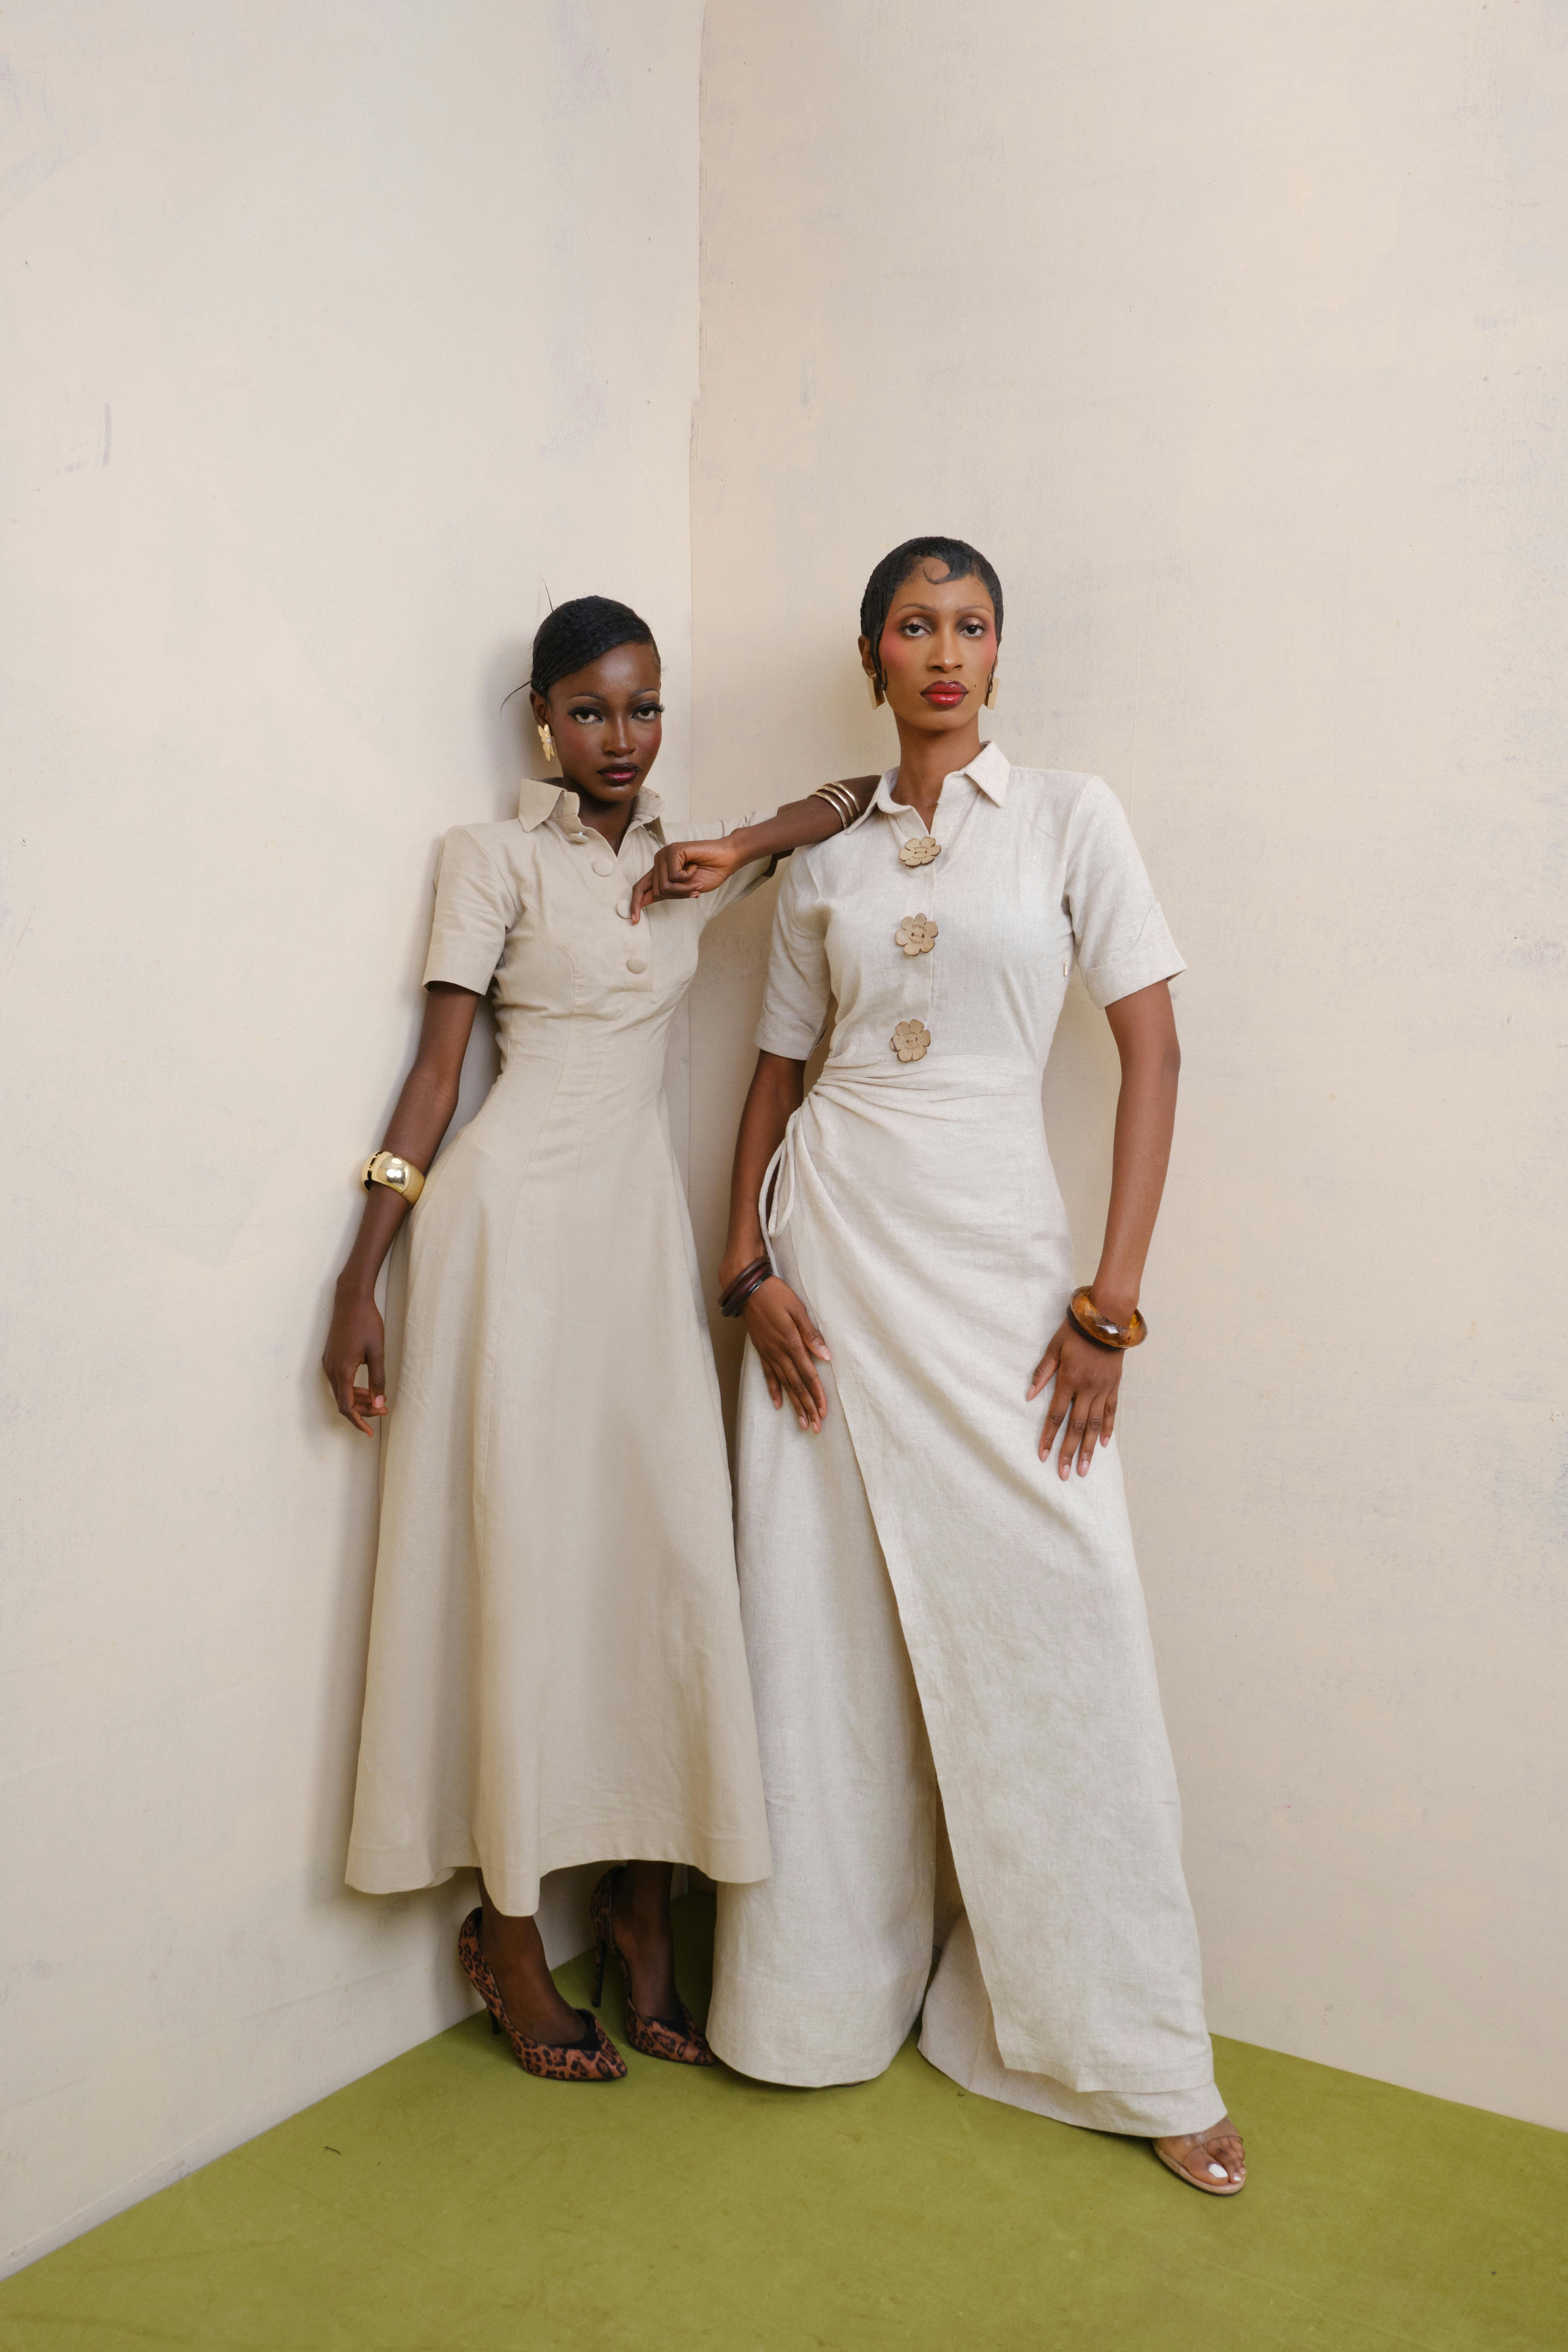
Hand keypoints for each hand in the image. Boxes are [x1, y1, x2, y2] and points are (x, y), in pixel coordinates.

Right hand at [323, 1288, 387, 1434]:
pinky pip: (339, 1380)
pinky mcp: (330, 1357)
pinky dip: (352, 1388)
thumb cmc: (366, 1323)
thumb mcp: (377, 1352)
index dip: (358, 1421)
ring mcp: (328, 1363)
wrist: (351, 1299)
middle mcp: (330, 1369)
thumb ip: (378, 1379)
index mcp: (342, 1370)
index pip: (346, 1406)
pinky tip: (367, 1387)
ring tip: (379, 1400)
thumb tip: (379, 1404)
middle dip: (363, 1410)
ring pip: (341, 1391)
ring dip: (358, 1399)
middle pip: (344, 1401)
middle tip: (384, 1410)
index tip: (370, 1432)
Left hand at [630, 837, 742, 920]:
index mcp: (660, 870)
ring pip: (665, 886)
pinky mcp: (673, 850)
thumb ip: (667, 893)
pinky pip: (674, 876)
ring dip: (684, 889)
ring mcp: (664, 854)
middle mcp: (659, 861)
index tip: (633, 921)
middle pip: (657, 891)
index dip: (635, 904)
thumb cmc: (709, 872)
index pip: (640, 888)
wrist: (726, 858)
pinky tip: (695, 867)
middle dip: (677, 896)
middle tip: (694, 891)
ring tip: (697, 880)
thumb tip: (644, 903)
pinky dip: (688, 878)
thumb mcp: (685, 889)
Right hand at [741, 1276, 831, 1431]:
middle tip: (815, 1427)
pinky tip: (778, 1404)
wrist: (746, 1288)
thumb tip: (826, 1356)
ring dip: (794, 1405)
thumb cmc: (775, 1294)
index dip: (817, 1395)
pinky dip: (773, 1390)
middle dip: (807, 1407)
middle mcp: (779, 1353)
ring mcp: (769, 1353)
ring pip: (784, 1385)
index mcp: (791, 1343)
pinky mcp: (761, 1350)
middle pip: (797, 1386)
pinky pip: (768, 1375)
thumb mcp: (797, 1309)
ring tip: (802, 1422)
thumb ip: (811, 1334)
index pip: (808, 1375)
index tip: (823, 1412)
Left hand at [1028, 1318, 1123, 1478]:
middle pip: (1076, 1426)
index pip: (1056, 1415)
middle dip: (1069, 1452)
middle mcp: (1087, 1389)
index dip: (1048, 1436)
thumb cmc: (1076, 1331)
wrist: (1107, 1318)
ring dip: (1089, 1448)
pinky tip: (1104, 1444)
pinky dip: (1108, 1428)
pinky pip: (1111, 1411)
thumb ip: (1042, 1372)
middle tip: (1064, 1474)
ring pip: (1095, 1424)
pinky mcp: (1114, 1386)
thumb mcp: (1054, 1347)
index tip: (1043, 1456)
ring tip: (1084, 1469)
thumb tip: (1028, 1395)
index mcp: (1069, 1380)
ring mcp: (1103, 1389)